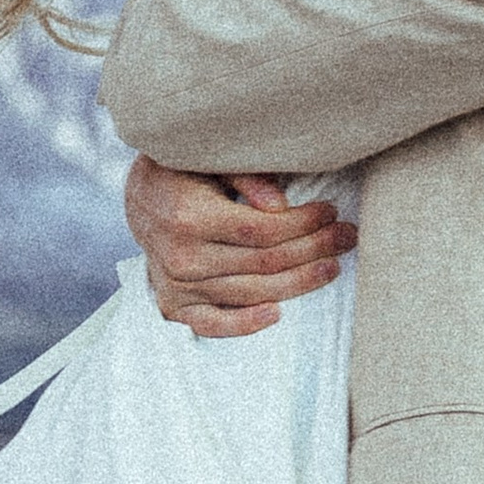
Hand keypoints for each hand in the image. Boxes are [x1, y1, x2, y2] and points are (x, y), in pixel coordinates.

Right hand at [122, 158, 356, 339]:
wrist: (137, 195)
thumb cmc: (182, 169)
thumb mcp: (209, 159)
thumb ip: (245, 178)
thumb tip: (281, 206)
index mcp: (190, 216)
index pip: (261, 229)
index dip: (302, 223)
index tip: (330, 212)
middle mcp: (182, 255)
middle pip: (263, 262)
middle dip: (313, 250)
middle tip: (346, 237)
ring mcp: (177, 284)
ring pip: (249, 292)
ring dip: (297, 283)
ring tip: (331, 267)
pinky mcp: (173, 303)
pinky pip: (212, 324)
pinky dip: (244, 324)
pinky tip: (277, 314)